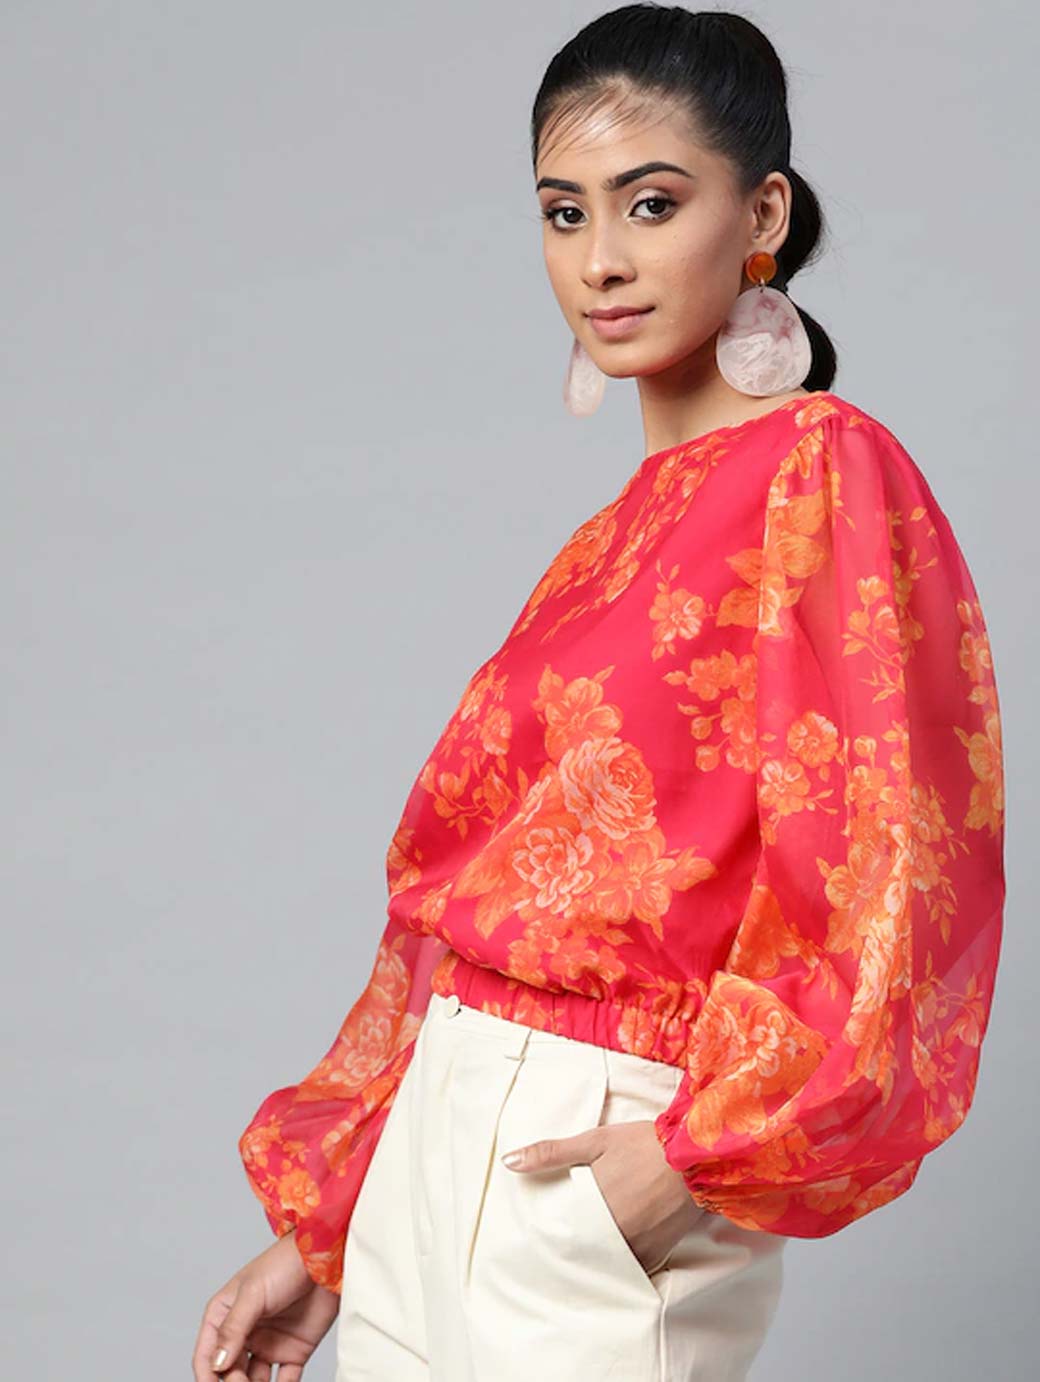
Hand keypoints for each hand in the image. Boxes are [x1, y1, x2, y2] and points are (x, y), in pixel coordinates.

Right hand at [192, 1228, 340, 1380]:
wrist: (328, 1258)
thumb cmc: (285, 1262)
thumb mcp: (253, 1292)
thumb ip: (234, 1328)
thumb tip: (217, 1364)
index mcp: (225, 1315)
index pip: (207, 1355)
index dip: (207, 1376)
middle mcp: (245, 1334)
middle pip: (229, 1373)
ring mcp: (269, 1344)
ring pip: (254, 1381)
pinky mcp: (294, 1352)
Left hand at [500, 1120, 703, 1275]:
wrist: (694, 1154)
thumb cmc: (643, 1144)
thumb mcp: (594, 1141)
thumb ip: (551, 1153)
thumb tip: (509, 1162)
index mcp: (593, 1208)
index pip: (560, 1237)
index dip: (547, 1243)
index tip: (533, 1248)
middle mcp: (614, 1234)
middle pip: (582, 1255)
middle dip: (569, 1255)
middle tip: (551, 1260)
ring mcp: (638, 1246)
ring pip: (606, 1265)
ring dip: (594, 1263)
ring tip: (579, 1263)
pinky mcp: (659, 1252)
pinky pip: (633, 1269)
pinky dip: (621, 1267)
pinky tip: (612, 1263)